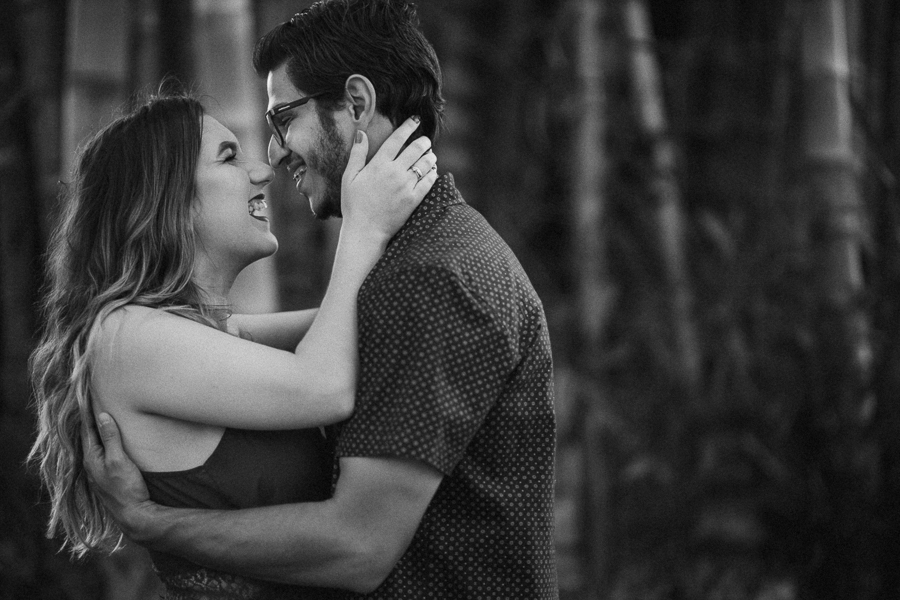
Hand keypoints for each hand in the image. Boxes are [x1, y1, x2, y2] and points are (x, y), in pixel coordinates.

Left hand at [82, 411, 155, 542]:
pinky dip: (106, 441)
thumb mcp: (118, 460)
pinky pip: (103, 453)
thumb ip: (110, 438)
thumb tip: (102, 416)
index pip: (87, 429)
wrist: (135, 515)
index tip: (89, 395)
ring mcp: (100, 471)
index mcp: (91, 458)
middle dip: (92, 419)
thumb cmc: (126, 488)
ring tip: (103, 416)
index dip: (89, 412)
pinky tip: (112, 440)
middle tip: (95, 401)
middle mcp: (92, 464)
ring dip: (99, 431)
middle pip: (89, 436)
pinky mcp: (109, 476)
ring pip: (96, 445)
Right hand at [341, 116, 437, 240]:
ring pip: (426, 163)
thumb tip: (361, 133)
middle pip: (416, 148)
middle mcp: (395, 172)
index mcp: (378, 164)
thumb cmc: (354, 204)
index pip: (397, 139)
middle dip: (424, 141)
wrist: (366, 231)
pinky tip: (431, 171)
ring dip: (430, 156)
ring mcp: (406, 186)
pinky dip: (433, 173)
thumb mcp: (349, 177)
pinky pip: (430, 181)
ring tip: (429, 155)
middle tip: (425, 140)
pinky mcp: (414, 199)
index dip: (408, 126)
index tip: (415, 120)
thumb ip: (357, 154)